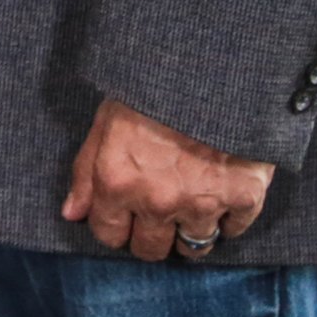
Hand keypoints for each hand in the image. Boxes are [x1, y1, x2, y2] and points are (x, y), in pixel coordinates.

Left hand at [61, 95, 274, 259]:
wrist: (212, 65)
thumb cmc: (152, 88)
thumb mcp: (107, 120)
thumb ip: (86, 172)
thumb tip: (72, 213)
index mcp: (117, 182)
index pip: (109, 235)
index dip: (115, 226)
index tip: (124, 216)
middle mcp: (157, 202)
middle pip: (151, 250)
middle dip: (150, 235)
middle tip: (158, 213)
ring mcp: (202, 204)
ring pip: (193, 248)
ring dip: (190, 232)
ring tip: (190, 207)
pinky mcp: (244, 198)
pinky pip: (234, 230)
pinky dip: (228, 218)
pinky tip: (221, 195)